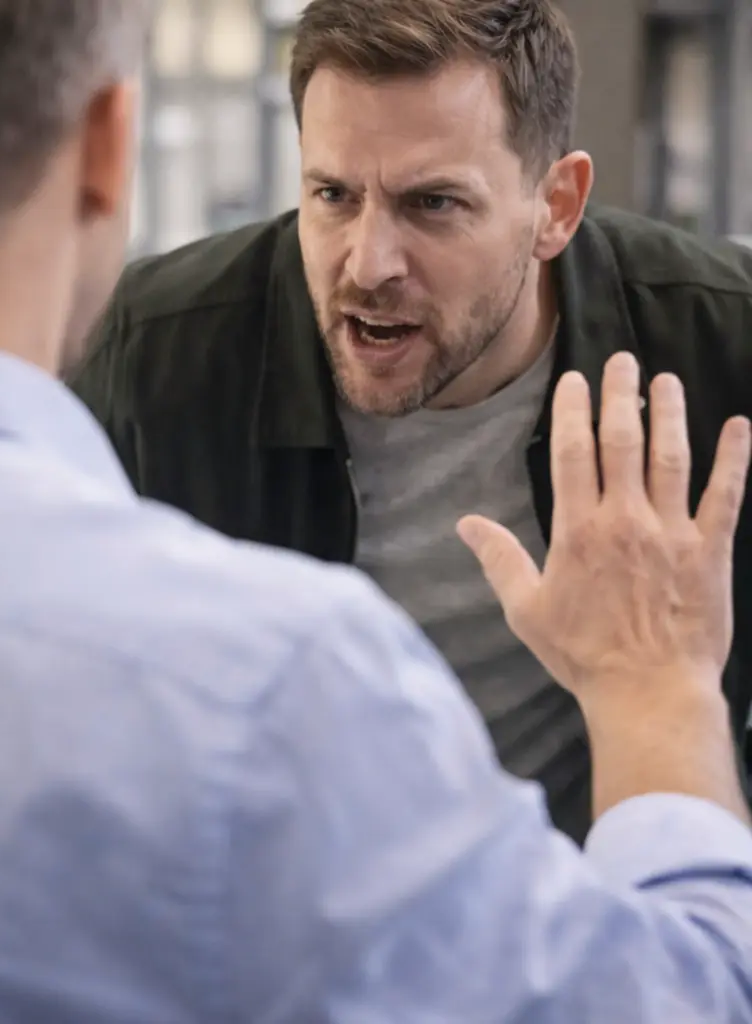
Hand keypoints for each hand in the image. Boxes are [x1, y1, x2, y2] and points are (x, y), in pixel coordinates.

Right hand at [457, 352, 750, 702]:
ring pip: (671, 458)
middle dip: (619, 396)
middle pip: (622, 443)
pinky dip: (733, 458)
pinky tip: (739, 426)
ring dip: (669, 414)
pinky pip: (726, 494)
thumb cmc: (583, 654)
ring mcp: (672, 532)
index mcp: (578, 531)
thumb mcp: (526, 609)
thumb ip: (499, 559)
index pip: (573, 455)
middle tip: (622, 360)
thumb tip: (465, 523)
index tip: (573, 381)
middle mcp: (625, 520)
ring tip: (666, 380)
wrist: (648, 692)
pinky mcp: (710, 550)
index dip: (572, 412)